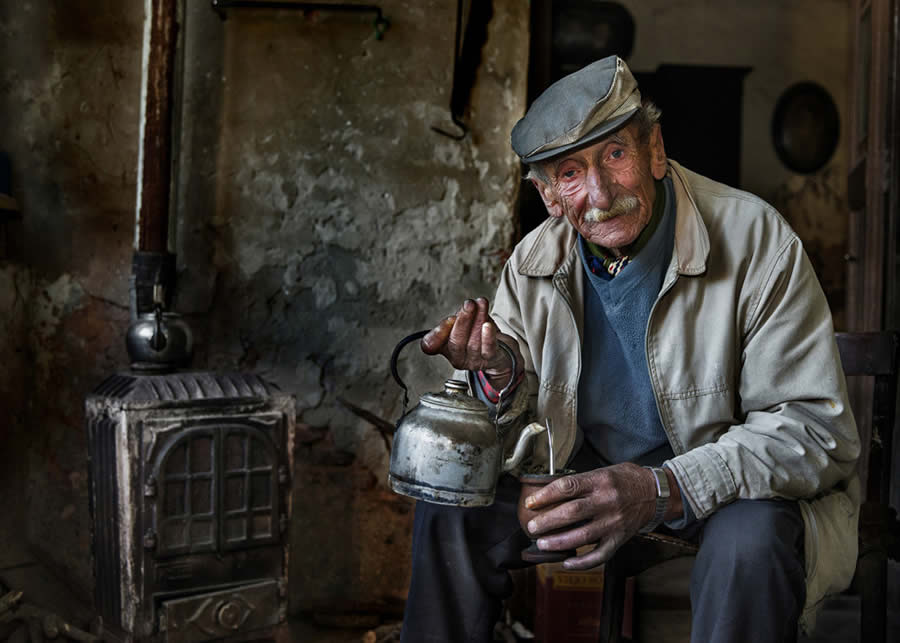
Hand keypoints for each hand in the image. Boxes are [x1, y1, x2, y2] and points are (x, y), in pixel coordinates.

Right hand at [421, 298, 522, 389]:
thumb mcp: (462, 324)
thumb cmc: (478, 335)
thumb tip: (457, 314)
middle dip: (463, 320)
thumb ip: (456, 319)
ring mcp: (475, 361)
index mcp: (445, 348)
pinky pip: (488, 350)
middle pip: (455, 342)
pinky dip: (488, 337)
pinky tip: (488, 325)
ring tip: (482, 304)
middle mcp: (458, 358)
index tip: (450, 318)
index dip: (437, 333)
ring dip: (478, 320)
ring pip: (473, 343)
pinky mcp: (492, 359)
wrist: (502, 351)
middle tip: (469, 304)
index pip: (430, 345)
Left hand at [522, 463, 680, 568]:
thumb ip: (580, 482)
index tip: (530, 503)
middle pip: (571, 513)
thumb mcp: (602, 472)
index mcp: (599, 481)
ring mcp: (614, 522)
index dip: (545, 496)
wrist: (655, 493)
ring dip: (559, 542)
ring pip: (582, 536)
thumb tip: (548, 493)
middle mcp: (607, 502)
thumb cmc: (624, 480)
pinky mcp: (620, 539)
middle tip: (532, 527)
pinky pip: (600, 555)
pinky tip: (566, 563)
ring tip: (542, 544)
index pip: (567, 487)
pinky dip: (582, 563)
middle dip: (547, 521)